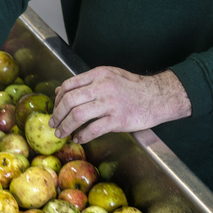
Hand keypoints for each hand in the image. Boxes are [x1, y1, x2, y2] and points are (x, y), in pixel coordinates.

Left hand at [49, 66, 191, 142]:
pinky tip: (79, 138)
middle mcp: (103, 87)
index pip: (69, 85)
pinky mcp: (119, 119)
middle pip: (70, 101)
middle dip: (57, 114)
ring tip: (62, 133)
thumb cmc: (133, 87)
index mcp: (99, 75)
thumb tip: (59, 90)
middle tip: (53, 123)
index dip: (58, 99)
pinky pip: (94, 129)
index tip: (56, 108)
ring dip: (66, 126)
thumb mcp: (109, 76)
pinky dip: (82, 135)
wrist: (159, 96)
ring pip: (78, 115)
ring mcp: (111, 103)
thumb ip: (86, 82)